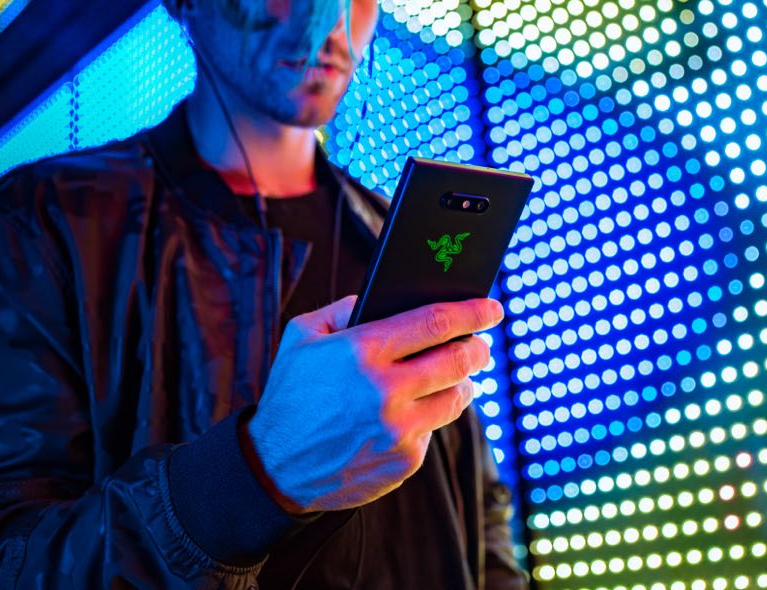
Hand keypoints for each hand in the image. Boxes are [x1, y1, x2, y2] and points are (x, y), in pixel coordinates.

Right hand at [245, 295, 502, 511]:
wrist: (274, 468)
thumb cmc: (291, 394)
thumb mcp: (302, 337)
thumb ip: (343, 309)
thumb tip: (383, 297)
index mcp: (363, 351)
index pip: (436, 322)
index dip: (472, 312)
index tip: (492, 307)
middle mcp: (385, 390)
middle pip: (458, 360)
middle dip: (478, 348)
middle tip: (481, 344)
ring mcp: (398, 430)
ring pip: (456, 398)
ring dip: (462, 384)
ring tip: (453, 377)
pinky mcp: (405, 462)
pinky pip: (432, 431)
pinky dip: (428, 418)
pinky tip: (412, 413)